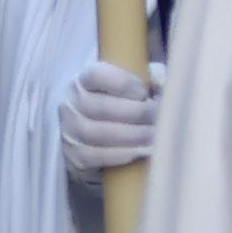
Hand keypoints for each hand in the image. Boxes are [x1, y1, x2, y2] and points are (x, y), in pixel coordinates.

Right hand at [58, 58, 161, 177]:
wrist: (93, 132)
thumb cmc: (119, 103)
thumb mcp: (132, 84)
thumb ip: (150, 78)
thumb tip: (162, 84)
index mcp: (84, 80)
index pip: (97, 76)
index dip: (124, 83)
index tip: (145, 92)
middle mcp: (71, 103)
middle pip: (101, 107)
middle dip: (136, 113)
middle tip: (160, 118)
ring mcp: (68, 130)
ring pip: (97, 134)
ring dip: (132, 136)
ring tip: (155, 136)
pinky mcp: (73, 155)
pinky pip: (94, 156)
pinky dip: (120, 155)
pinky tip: (141, 152)